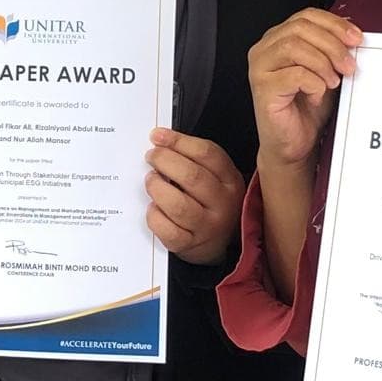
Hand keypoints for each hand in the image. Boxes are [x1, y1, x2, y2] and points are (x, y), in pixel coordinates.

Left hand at [145, 129, 245, 265]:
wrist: (220, 242)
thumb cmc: (211, 202)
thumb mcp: (215, 177)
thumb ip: (194, 158)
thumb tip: (161, 139)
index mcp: (230, 180)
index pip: (206, 154)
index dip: (178, 141)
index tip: (158, 136)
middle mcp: (222, 203)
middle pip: (192, 177)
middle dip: (165, 161)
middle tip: (151, 157)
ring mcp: (207, 226)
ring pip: (178, 205)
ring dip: (157, 188)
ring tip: (151, 180)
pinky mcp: (189, 244)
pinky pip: (167, 230)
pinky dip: (155, 215)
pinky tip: (153, 207)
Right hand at [248, 10, 362, 170]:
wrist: (296, 144)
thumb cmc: (308, 108)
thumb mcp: (326, 71)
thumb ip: (333, 50)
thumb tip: (352, 34)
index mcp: (278, 39)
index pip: (306, 16)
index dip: (334, 24)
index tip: (357, 38)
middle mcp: (264, 49)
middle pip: (301, 28)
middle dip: (332, 45)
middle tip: (349, 65)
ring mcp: (259, 68)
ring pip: (295, 47)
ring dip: (323, 64)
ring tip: (333, 82)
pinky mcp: (262, 88)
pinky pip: (295, 74)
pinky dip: (314, 84)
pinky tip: (317, 96)